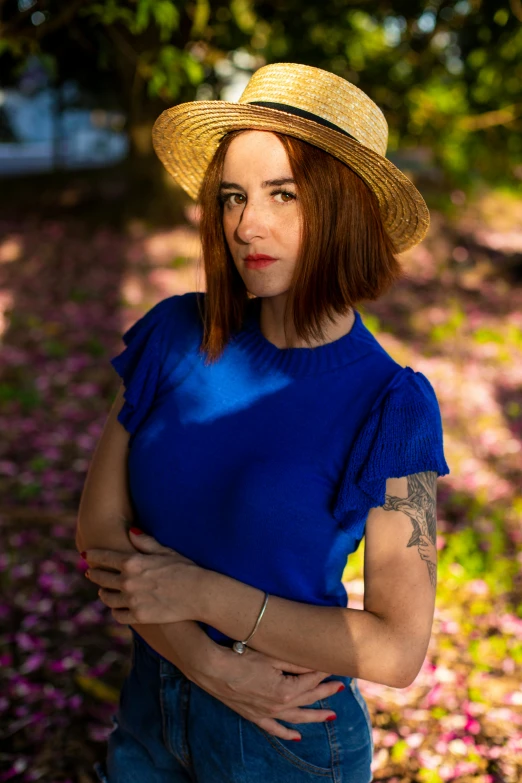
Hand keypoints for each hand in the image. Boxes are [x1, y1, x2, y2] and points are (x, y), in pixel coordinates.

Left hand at [84, 530, 200, 624]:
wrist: (200, 594)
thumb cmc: (185, 569)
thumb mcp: (165, 551)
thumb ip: (145, 542)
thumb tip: (130, 531)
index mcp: (133, 562)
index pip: (104, 557)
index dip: (92, 556)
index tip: (86, 555)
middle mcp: (128, 582)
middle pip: (101, 578)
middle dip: (94, 574)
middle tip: (91, 573)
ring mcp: (132, 601)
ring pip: (107, 598)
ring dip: (104, 593)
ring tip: (104, 591)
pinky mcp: (139, 617)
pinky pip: (118, 615)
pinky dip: (116, 611)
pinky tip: (117, 607)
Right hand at [180, 642, 344, 741]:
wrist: (212, 668)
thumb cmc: (241, 656)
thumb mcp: (271, 656)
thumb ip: (294, 662)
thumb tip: (314, 662)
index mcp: (285, 691)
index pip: (311, 682)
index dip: (322, 673)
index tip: (332, 666)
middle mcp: (278, 706)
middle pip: (308, 700)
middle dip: (325, 693)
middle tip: (341, 688)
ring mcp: (266, 713)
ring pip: (296, 718)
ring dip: (314, 717)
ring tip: (331, 716)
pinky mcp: (254, 715)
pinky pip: (274, 729)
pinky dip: (286, 733)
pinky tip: (297, 737)